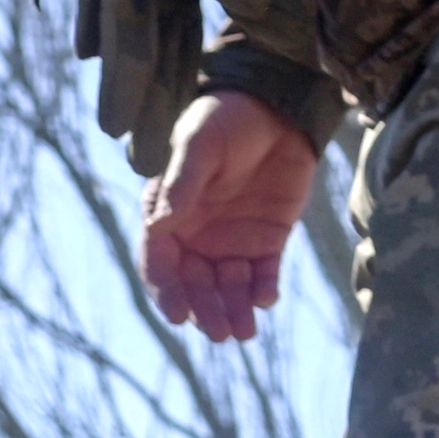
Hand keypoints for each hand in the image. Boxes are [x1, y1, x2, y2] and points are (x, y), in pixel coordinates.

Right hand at [141, 91, 322, 340]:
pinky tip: (266, 299)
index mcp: (168, 217)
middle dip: (205, 311)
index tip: (179, 314)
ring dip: (233, 310)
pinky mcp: (266, 240)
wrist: (278, 105)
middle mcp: (195, 236)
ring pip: (227, 288)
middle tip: (220, 332)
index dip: (167, 292)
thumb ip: (183, 183)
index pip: (160, 264)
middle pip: (194, 285)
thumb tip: (160, 224)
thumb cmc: (226, 118)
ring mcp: (231, 241)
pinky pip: (262, 275)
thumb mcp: (199, 144)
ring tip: (243, 332)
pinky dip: (263, 291)